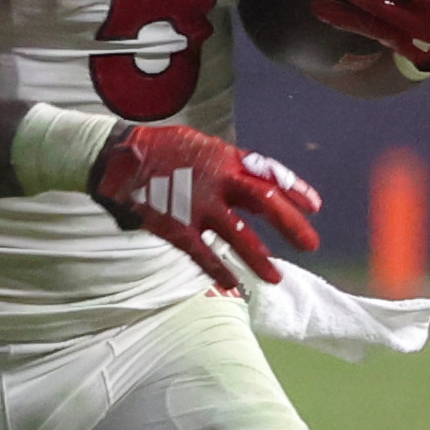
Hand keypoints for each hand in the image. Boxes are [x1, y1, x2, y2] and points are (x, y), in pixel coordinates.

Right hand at [89, 122, 320, 294]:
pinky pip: (202, 252)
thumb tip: (251, 180)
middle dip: (290, 224)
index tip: (314, 205)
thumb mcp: (198, 145)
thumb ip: (226, 164)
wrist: (115, 156)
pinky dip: (218, 270)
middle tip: (311, 243)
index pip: (268, 172)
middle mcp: (216, 179)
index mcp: (224, 157)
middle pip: (264, 200)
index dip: (294, 188)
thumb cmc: (158, 149)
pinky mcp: (175, 225)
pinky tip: (232, 284)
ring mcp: (196, 204)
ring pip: (238, 234)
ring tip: (276, 278)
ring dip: (259, 257)